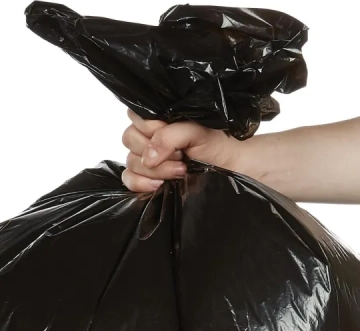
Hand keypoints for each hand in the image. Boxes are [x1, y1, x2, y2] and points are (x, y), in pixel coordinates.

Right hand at [120, 108, 242, 192]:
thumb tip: (148, 158)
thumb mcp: (197, 130)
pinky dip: (140, 183)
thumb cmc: (217, 143)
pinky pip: (128, 179)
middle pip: (130, 139)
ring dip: (155, 169)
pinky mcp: (147, 178)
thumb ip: (170, 136)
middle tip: (181, 156)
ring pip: (130, 161)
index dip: (151, 128)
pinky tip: (160, 185)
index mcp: (160, 116)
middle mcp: (150, 135)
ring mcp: (147, 158)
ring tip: (180, 170)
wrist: (231, 167)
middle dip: (155, 152)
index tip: (175, 139)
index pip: (136, 116)